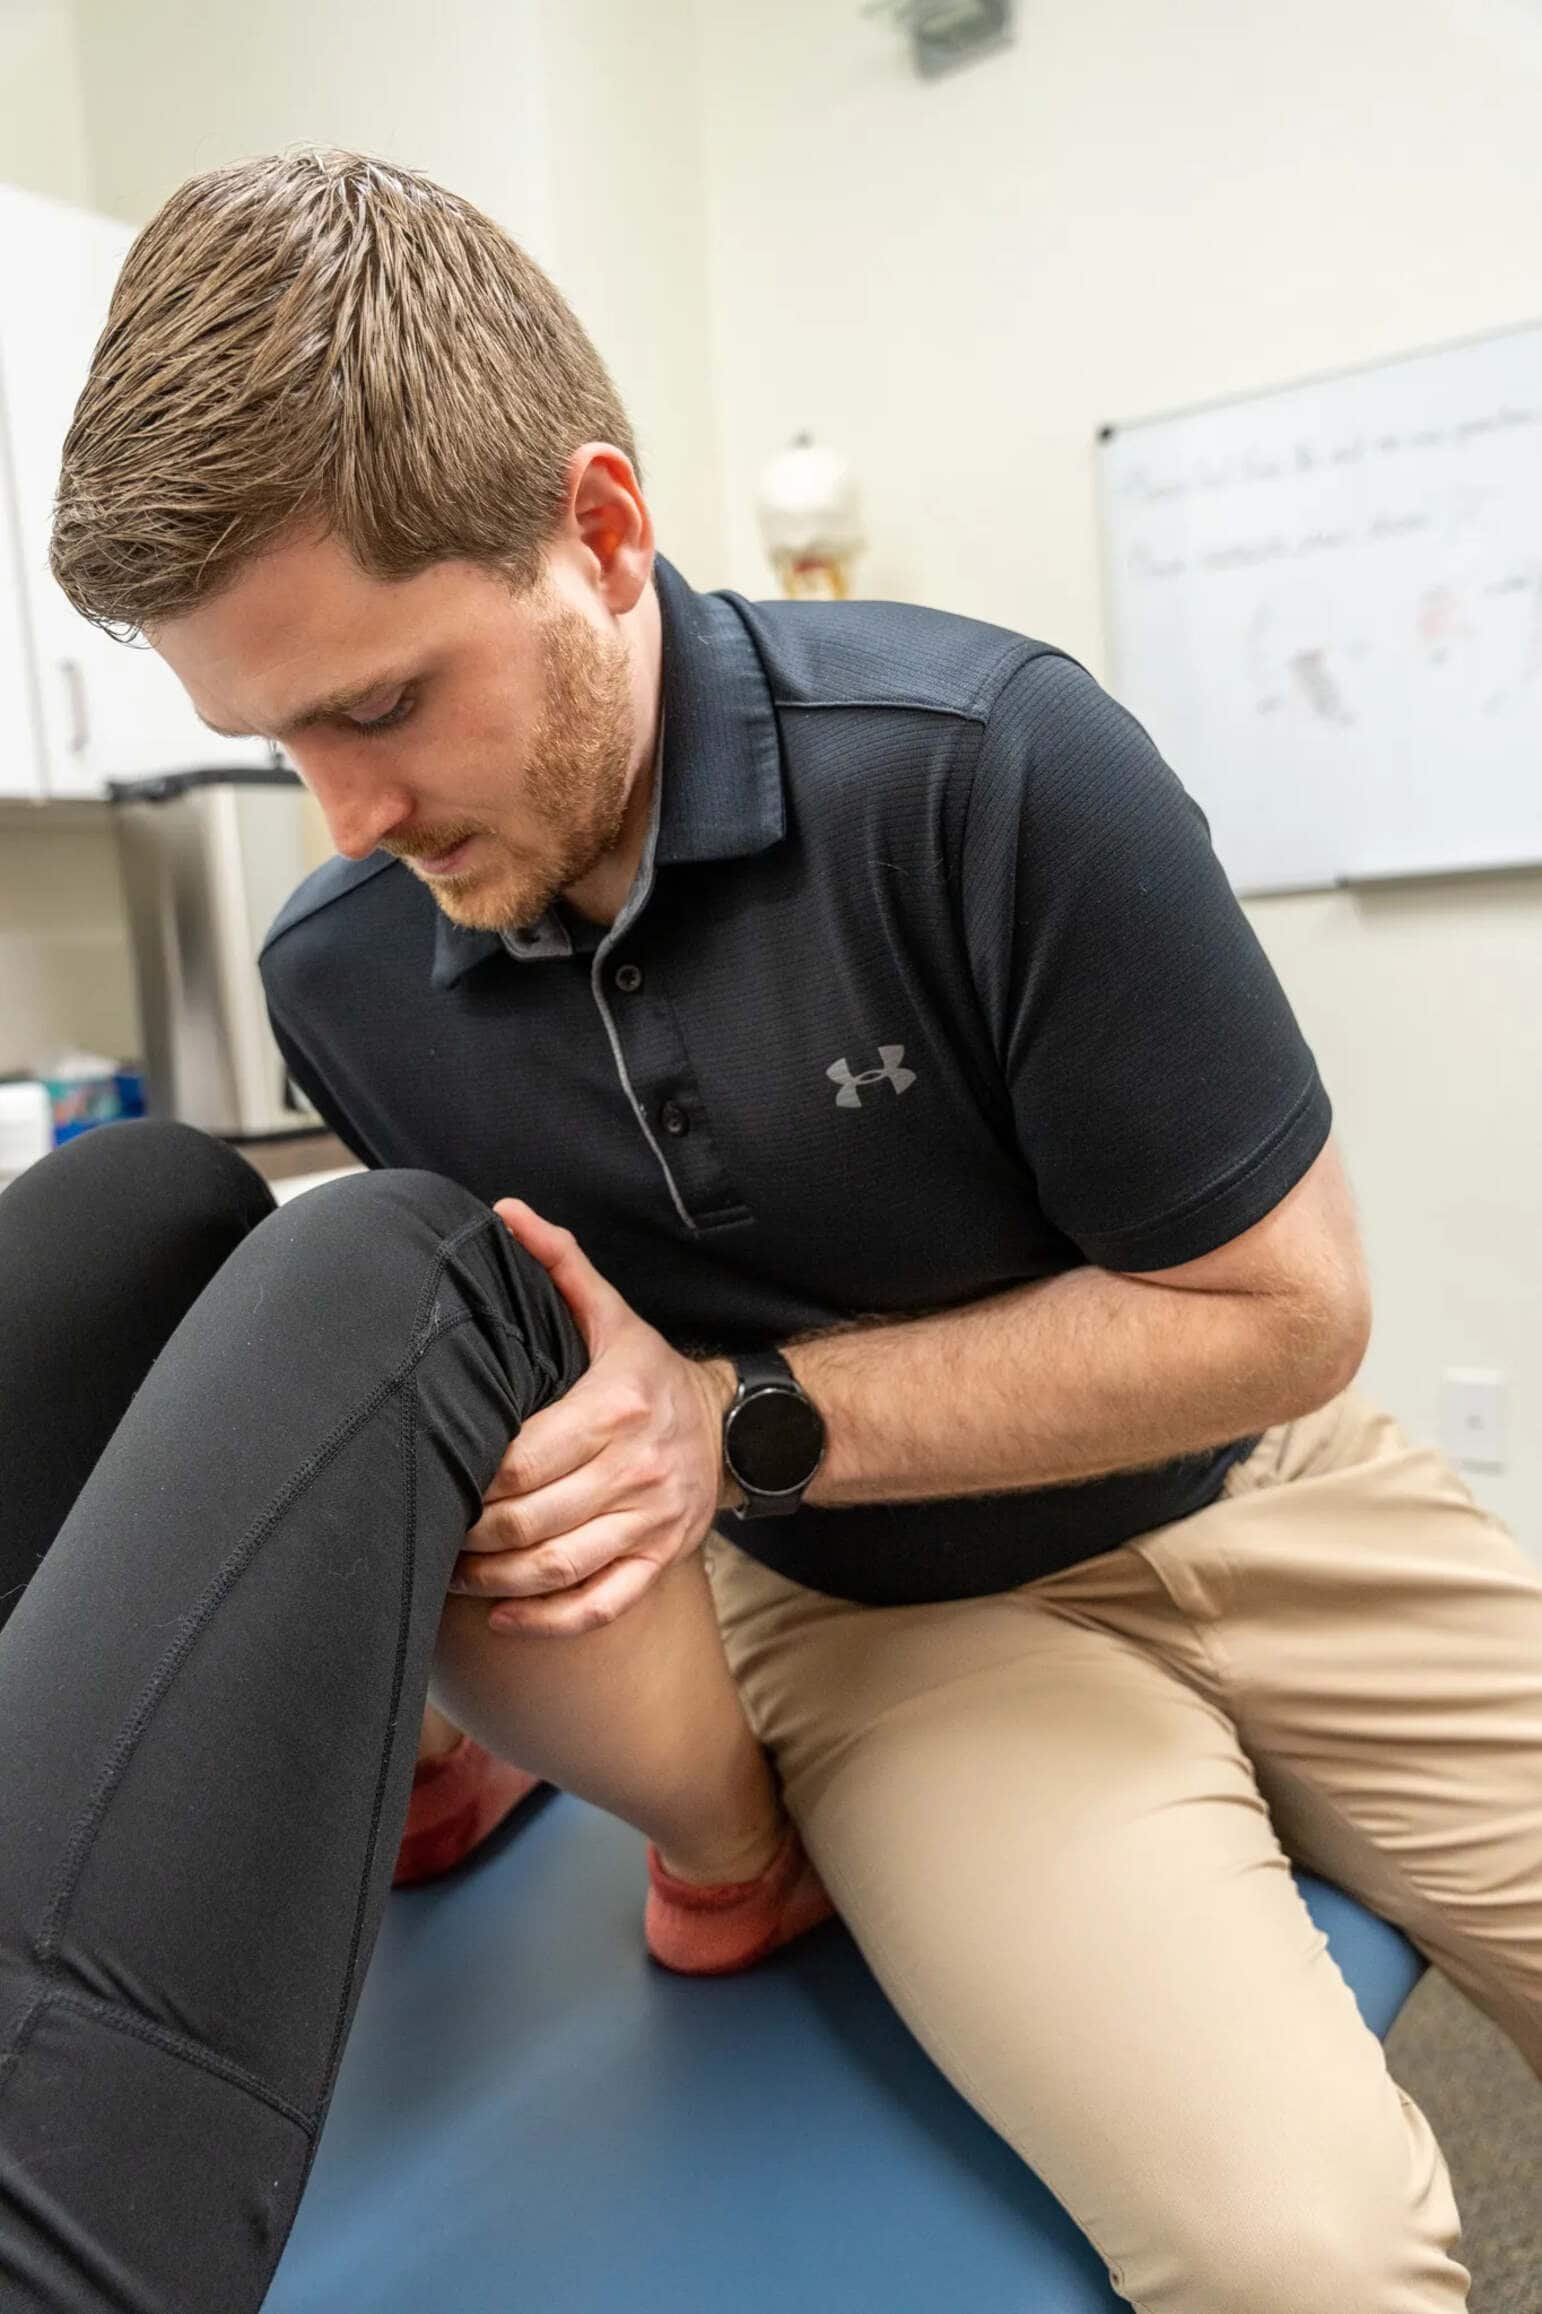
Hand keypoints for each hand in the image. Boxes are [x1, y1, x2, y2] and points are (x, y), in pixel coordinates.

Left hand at [447, 1199, 736, 1636]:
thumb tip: (504, 1212)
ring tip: (451, 1573)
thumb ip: (557, 1264)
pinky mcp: (660, 1559)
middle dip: (470, 1534)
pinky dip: (547, 1620)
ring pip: (559, 1568)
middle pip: (531, 1519)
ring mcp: (652, 1520)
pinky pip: (601, 1605)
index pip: (524, 1458)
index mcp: (616, 1405)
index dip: (470, 1478)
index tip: (434, 1475)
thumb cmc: (649, 1373)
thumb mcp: (611, 1314)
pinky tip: (502, 1616)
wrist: (734, 1426)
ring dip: (493, 1581)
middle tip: (429, 1528)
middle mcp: (637, 1468)